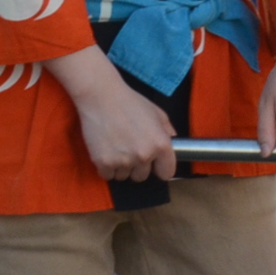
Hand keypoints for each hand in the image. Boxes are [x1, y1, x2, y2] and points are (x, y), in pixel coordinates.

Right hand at [58, 56, 178, 181]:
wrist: (101, 98)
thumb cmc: (131, 103)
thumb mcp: (158, 114)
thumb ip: (168, 133)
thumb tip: (174, 147)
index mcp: (161, 145)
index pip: (166, 173)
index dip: (160, 168)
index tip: (154, 165)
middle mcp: (144, 155)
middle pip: (142, 176)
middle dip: (138, 167)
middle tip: (130, 151)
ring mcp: (123, 161)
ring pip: (124, 176)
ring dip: (121, 167)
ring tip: (117, 148)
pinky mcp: (103, 162)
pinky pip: (107, 175)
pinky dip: (106, 168)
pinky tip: (107, 152)